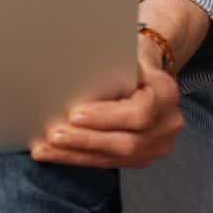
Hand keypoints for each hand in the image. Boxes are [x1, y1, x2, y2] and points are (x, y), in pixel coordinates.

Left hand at [29, 35, 182, 168]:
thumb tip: (75, 68)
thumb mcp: (126, 51)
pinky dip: (79, 157)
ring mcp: (158, 145)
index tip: (74, 115)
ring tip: (45, 149)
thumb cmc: (131, 58)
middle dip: (86, 140)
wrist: (148, 73)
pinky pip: (109, 162)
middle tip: (54, 135)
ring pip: (115, 157)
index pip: (138, 114)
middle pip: (127, 143)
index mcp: (166, 94)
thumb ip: (110, 64)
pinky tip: (56, 154)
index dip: (105, 117)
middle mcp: (167, 124)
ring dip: (76, 154)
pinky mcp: (142, 157)